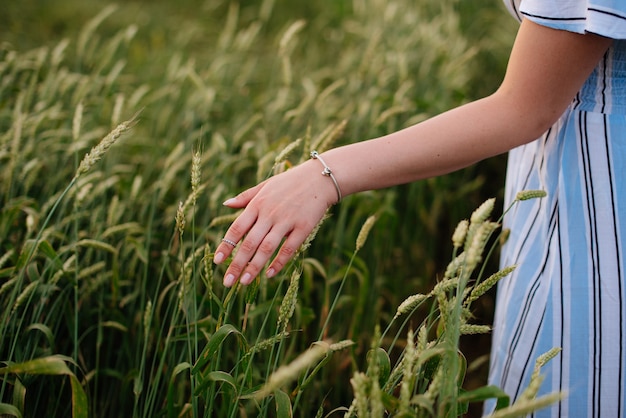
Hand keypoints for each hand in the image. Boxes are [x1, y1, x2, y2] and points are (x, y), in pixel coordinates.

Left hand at [214, 160, 337, 286]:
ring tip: (244, 282)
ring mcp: (286, 221)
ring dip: (254, 267)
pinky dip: (279, 262)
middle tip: (227, 282)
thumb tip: (226, 204)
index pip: (237, 228)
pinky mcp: (303, 227)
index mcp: (257, 204)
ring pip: (267, 248)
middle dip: (236, 263)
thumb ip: (246, 196)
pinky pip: (288, 248)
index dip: (226, 245)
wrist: (319, 178)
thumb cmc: (290, 182)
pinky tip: (269, 275)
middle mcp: (269, 214)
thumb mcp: (265, 185)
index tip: (217, 261)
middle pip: (249, 242)